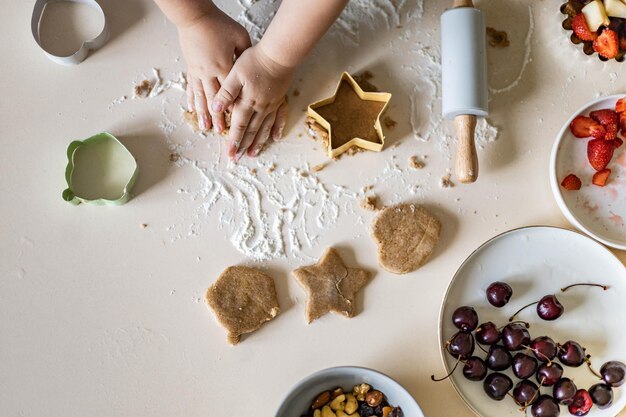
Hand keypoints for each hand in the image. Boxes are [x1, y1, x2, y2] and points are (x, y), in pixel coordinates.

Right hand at [177, 7, 250, 131]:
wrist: (195, 17)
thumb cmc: (219, 25)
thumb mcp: (239, 37)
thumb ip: (246, 54)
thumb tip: (251, 69)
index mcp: (224, 67)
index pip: (231, 93)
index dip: (233, 109)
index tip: (236, 122)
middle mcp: (210, 73)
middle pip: (215, 100)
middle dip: (218, 118)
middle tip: (220, 133)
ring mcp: (199, 71)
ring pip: (201, 97)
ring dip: (203, 114)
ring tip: (204, 128)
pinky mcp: (191, 67)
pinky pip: (191, 87)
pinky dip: (191, 99)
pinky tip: (191, 109)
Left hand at [211, 44, 293, 160]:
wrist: (279, 54)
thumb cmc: (255, 60)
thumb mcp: (236, 73)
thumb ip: (226, 92)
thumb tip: (216, 108)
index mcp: (247, 102)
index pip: (238, 126)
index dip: (233, 140)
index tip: (230, 154)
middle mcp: (260, 108)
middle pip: (251, 131)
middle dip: (243, 146)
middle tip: (238, 159)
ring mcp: (271, 105)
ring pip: (264, 128)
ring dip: (258, 142)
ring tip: (253, 154)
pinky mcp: (279, 100)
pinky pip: (279, 118)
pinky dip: (277, 129)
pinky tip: (276, 138)